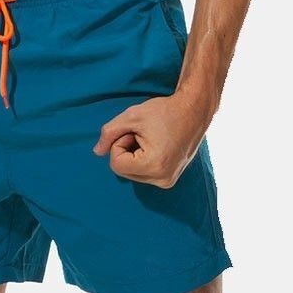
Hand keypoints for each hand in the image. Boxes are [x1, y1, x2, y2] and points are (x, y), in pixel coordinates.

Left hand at [91, 93, 209, 187]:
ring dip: (134, 155)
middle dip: (127, 150)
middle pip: (124, 171)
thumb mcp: (131, 116)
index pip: (116, 164)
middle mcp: (162, 179)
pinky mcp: (170, 179)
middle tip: (142, 133)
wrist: (194, 110)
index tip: (134, 131)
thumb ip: (109, 133)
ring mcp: (167, 181)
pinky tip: (156, 145)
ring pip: (132, 173)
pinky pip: (144, 173)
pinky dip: (143, 159)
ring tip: (151, 138)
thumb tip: (97, 152)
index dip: (119, 144)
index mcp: (154, 166)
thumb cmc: (164, 111)